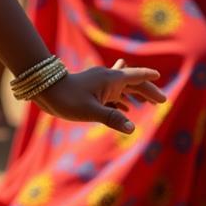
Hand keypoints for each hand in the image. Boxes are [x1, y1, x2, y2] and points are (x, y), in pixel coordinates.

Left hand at [33, 60, 165, 133]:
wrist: (44, 90)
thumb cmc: (67, 99)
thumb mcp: (90, 110)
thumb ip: (112, 118)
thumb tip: (132, 128)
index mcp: (110, 80)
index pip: (135, 77)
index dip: (148, 79)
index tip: (159, 77)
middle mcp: (106, 79)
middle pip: (131, 82)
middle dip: (146, 90)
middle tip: (161, 100)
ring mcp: (98, 84)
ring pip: (121, 87)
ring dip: (135, 94)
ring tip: (148, 102)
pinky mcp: (91, 92)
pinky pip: (112, 95)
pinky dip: (122, 100)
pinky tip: (126, 108)